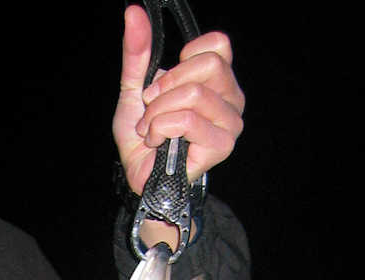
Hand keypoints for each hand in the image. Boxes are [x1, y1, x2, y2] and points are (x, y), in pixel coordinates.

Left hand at [113, 4, 245, 196]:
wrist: (140, 177)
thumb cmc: (143, 137)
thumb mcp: (134, 88)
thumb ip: (137, 52)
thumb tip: (134, 12)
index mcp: (217, 80)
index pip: (219, 45)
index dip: (186, 57)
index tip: (164, 79)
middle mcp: (231, 99)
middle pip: (209, 65)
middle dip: (167, 85)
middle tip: (152, 105)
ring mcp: (230, 123)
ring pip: (194, 94)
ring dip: (159, 112)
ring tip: (151, 128)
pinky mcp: (222, 145)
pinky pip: (188, 120)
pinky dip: (161, 128)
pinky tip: (157, 141)